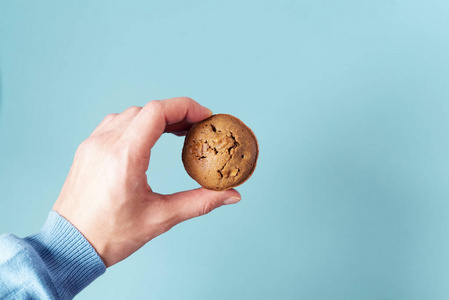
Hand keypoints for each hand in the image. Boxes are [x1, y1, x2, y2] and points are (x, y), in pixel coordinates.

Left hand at [52, 97, 240, 266]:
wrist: (69, 247)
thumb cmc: (111, 235)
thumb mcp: (160, 218)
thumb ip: (199, 202)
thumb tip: (231, 195)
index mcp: (125, 156)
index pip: (157, 111)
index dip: (186, 107)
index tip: (205, 117)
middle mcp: (105, 143)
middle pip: (146, 110)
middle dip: (176, 113)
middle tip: (196, 128)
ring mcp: (92, 145)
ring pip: (130, 114)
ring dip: (156, 117)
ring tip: (176, 132)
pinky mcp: (87, 151)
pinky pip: (115, 124)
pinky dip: (137, 124)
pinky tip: (148, 139)